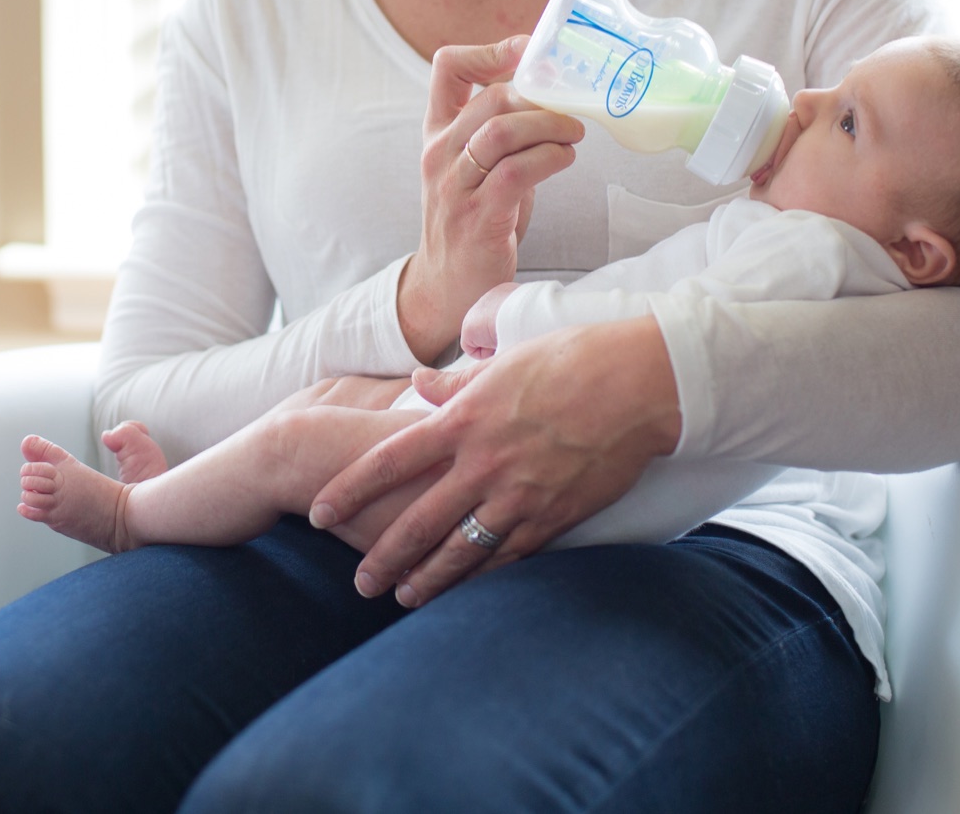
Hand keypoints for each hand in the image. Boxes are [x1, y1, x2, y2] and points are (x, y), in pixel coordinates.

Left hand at [308, 315, 681, 606]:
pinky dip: (481, 577)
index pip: (388, 462)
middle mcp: (483, 462)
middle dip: (382, 557)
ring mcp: (519, 495)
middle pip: (416, 521)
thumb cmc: (573, 359)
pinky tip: (464, 593)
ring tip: (402, 599)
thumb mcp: (504, 362)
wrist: (641, 384)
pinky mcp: (554, 516)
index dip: (348, 491)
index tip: (318, 512)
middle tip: (359, 583)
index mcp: (464, 419)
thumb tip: (418, 384)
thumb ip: (456, 382)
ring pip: (460, 551)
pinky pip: (508, 557)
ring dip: (427, 580)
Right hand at [397, 37, 584, 361]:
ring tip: (574, 133)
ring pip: (501, 129)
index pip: (446, 67)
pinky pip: (517, 171)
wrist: (448, 286)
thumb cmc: (473, 220)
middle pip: (490, 97)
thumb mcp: (477, 165)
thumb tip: (554, 96)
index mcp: (437, 133)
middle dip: (541, 97)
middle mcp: (440, 153)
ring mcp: (455, 185)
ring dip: (549, 125)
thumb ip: (502, 131)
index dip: (490, 51)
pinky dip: (549, 158)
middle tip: (572, 108)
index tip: (529, 54)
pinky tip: (563, 159)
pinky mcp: (478, 216)